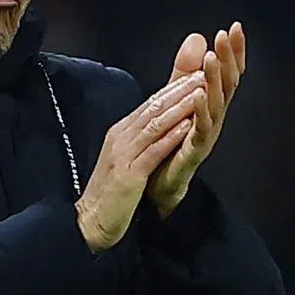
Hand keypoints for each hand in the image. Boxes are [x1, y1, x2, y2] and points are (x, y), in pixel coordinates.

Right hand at [76, 72, 206, 251]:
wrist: (90, 222)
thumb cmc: (111, 193)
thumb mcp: (126, 159)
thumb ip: (141, 140)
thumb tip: (159, 123)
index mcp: (120, 133)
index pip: (150, 104)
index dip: (173, 88)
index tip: (196, 74)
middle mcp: (120, 137)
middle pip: (153, 107)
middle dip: (180, 89)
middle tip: (204, 73)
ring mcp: (123, 155)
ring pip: (154, 124)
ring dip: (179, 106)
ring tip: (201, 92)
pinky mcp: (128, 175)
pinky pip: (153, 151)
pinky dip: (171, 136)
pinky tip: (187, 125)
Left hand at [146, 23, 246, 217]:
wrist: (157, 184)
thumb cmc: (171, 141)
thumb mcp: (176, 99)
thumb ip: (185, 71)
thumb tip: (197, 36)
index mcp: (211, 104)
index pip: (227, 72)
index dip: (233, 52)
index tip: (235, 27)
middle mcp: (215, 118)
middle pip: (227, 83)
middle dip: (228, 58)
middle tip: (227, 34)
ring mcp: (207, 134)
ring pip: (216, 103)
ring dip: (214, 79)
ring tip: (212, 57)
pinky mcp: (194, 150)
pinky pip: (200, 129)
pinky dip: (201, 110)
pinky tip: (199, 94)